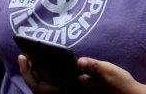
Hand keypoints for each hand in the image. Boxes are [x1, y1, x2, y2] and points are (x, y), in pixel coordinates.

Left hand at [19, 54, 145, 92]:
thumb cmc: (120, 85)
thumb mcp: (110, 72)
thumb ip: (93, 66)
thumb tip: (79, 61)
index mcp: (73, 87)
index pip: (43, 81)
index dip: (30, 70)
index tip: (24, 56)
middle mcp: (68, 92)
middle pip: (40, 87)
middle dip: (29, 72)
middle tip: (25, 56)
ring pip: (45, 88)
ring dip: (37, 75)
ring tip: (34, 61)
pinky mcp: (76, 93)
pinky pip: (53, 87)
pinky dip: (46, 79)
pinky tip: (49, 69)